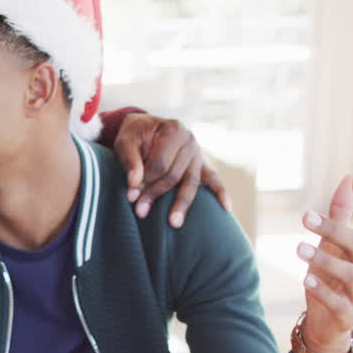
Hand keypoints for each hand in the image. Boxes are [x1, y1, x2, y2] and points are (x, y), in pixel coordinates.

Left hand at [115, 113, 231, 226]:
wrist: (144, 129)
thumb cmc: (134, 136)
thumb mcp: (125, 142)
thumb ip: (130, 161)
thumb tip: (135, 183)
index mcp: (173, 129)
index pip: (161, 162)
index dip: (146, 180)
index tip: (131, 194)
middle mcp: (190, 140)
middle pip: (175, 174)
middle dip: (156, 193)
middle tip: (140, 211)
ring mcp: (198, 153)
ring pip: (191, 182)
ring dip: (181, 204)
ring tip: (174, 223)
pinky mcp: (201, 165)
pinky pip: (214, 179)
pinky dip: (220, 193)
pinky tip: (226, 208)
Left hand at [297, 175, 352, 352]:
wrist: (326, 325)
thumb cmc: (331, 279)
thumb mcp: (332, 245)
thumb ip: (341, 215)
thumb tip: (349, 178)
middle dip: (333, 229)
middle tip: (305, 217)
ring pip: (350, 273)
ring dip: (324, 259)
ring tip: (298, 248)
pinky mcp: (348, 315)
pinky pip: (339, 302)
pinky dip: (322, 290)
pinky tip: (305, 279)